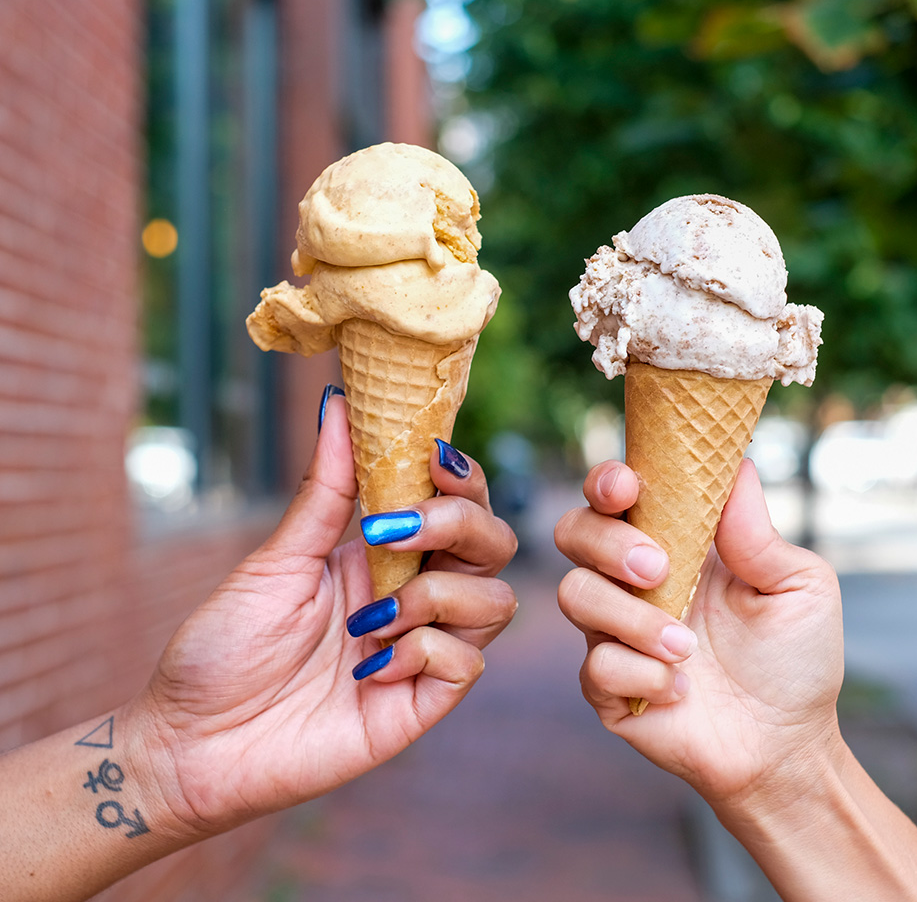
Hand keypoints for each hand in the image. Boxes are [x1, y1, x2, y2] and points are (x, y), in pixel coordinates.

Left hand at [131, 390, 517, 839]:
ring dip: (437, 595)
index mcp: (385, 555)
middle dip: (460, 523)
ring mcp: (423, 652)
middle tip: (392, 531)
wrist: (189, 742)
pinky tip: (367, 669)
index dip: (461, 479)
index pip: (457, 503)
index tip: (432, 457)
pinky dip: (422, 652)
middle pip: (493, 544)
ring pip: (496, 601)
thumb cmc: (225, 645)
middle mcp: (415, 596)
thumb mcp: (277, 558)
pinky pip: (466, 663)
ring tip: (367, 619)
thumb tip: (338, 404)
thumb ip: (326, 490)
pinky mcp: (420, 705)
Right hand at [555, 459, 843, 812]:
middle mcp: (632, 580)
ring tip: (687, 648)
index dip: (607, 480)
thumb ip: (758, 531)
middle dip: (607, 543)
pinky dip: (643, 675)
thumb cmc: (793, 658)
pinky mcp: (607, 686)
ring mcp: (614, 632)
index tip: (628, 486)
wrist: (788, 745)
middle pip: (573, 531)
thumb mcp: (798, 586)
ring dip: (632, 618)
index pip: (615, 495)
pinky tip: (681, 690)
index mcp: (672, 543)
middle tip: (659, 570)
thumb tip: (737, 463)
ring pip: (575, 595)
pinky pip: (595, 664)